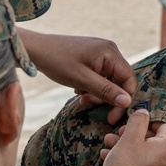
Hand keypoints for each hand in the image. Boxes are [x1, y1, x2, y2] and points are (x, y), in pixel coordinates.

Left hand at [18, 29, 135, 122]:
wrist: (36, 49)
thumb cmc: (57, 62)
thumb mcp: (82, 80)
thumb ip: (106, 91)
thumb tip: (128, 102)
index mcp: (110, 52)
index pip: (129, 79)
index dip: (124, 99)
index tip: (113, 116)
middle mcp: (110, 50)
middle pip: (120, 81)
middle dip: (106, 96)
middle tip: (88, 104)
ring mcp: (101, 53)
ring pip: (109, 80)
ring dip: (97, 93)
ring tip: (80, 96)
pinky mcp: (93, 57)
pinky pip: (100, 76)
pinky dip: (92, 86)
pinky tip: (78, 88)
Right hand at [98, 110, 165, 165]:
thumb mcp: (129, 137)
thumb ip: (139, 120)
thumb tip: (145, 112)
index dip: (148, 121)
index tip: (132, 122)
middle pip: (155, 140)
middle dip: (133, 134)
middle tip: (117, 133)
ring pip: (146, 153)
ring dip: (127, 146)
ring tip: (109, 144)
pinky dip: (130, 160)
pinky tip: (109, 157)